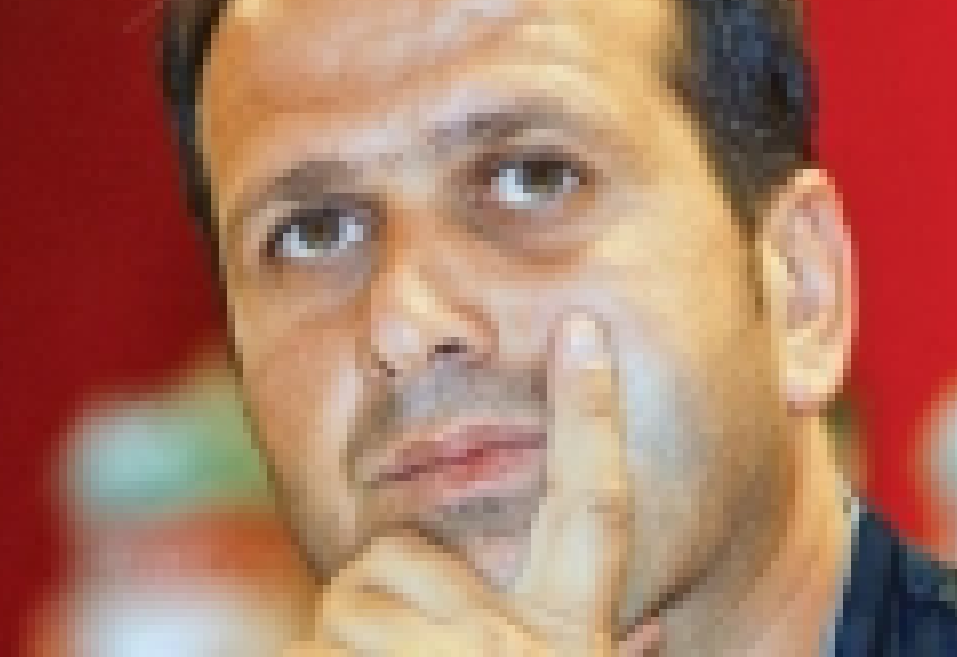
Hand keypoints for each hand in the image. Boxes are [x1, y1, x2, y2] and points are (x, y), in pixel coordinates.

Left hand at [284, 314, 655, 656]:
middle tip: (397, 644)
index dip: (590, 416)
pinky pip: (299, 648)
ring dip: (343, 642)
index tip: (582, 332)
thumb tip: (657, 629)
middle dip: (384, 581)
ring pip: (346, 599)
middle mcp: (514, 649)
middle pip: (406, 552)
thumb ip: (597, 646)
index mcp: (568, 638)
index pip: (593, 508)